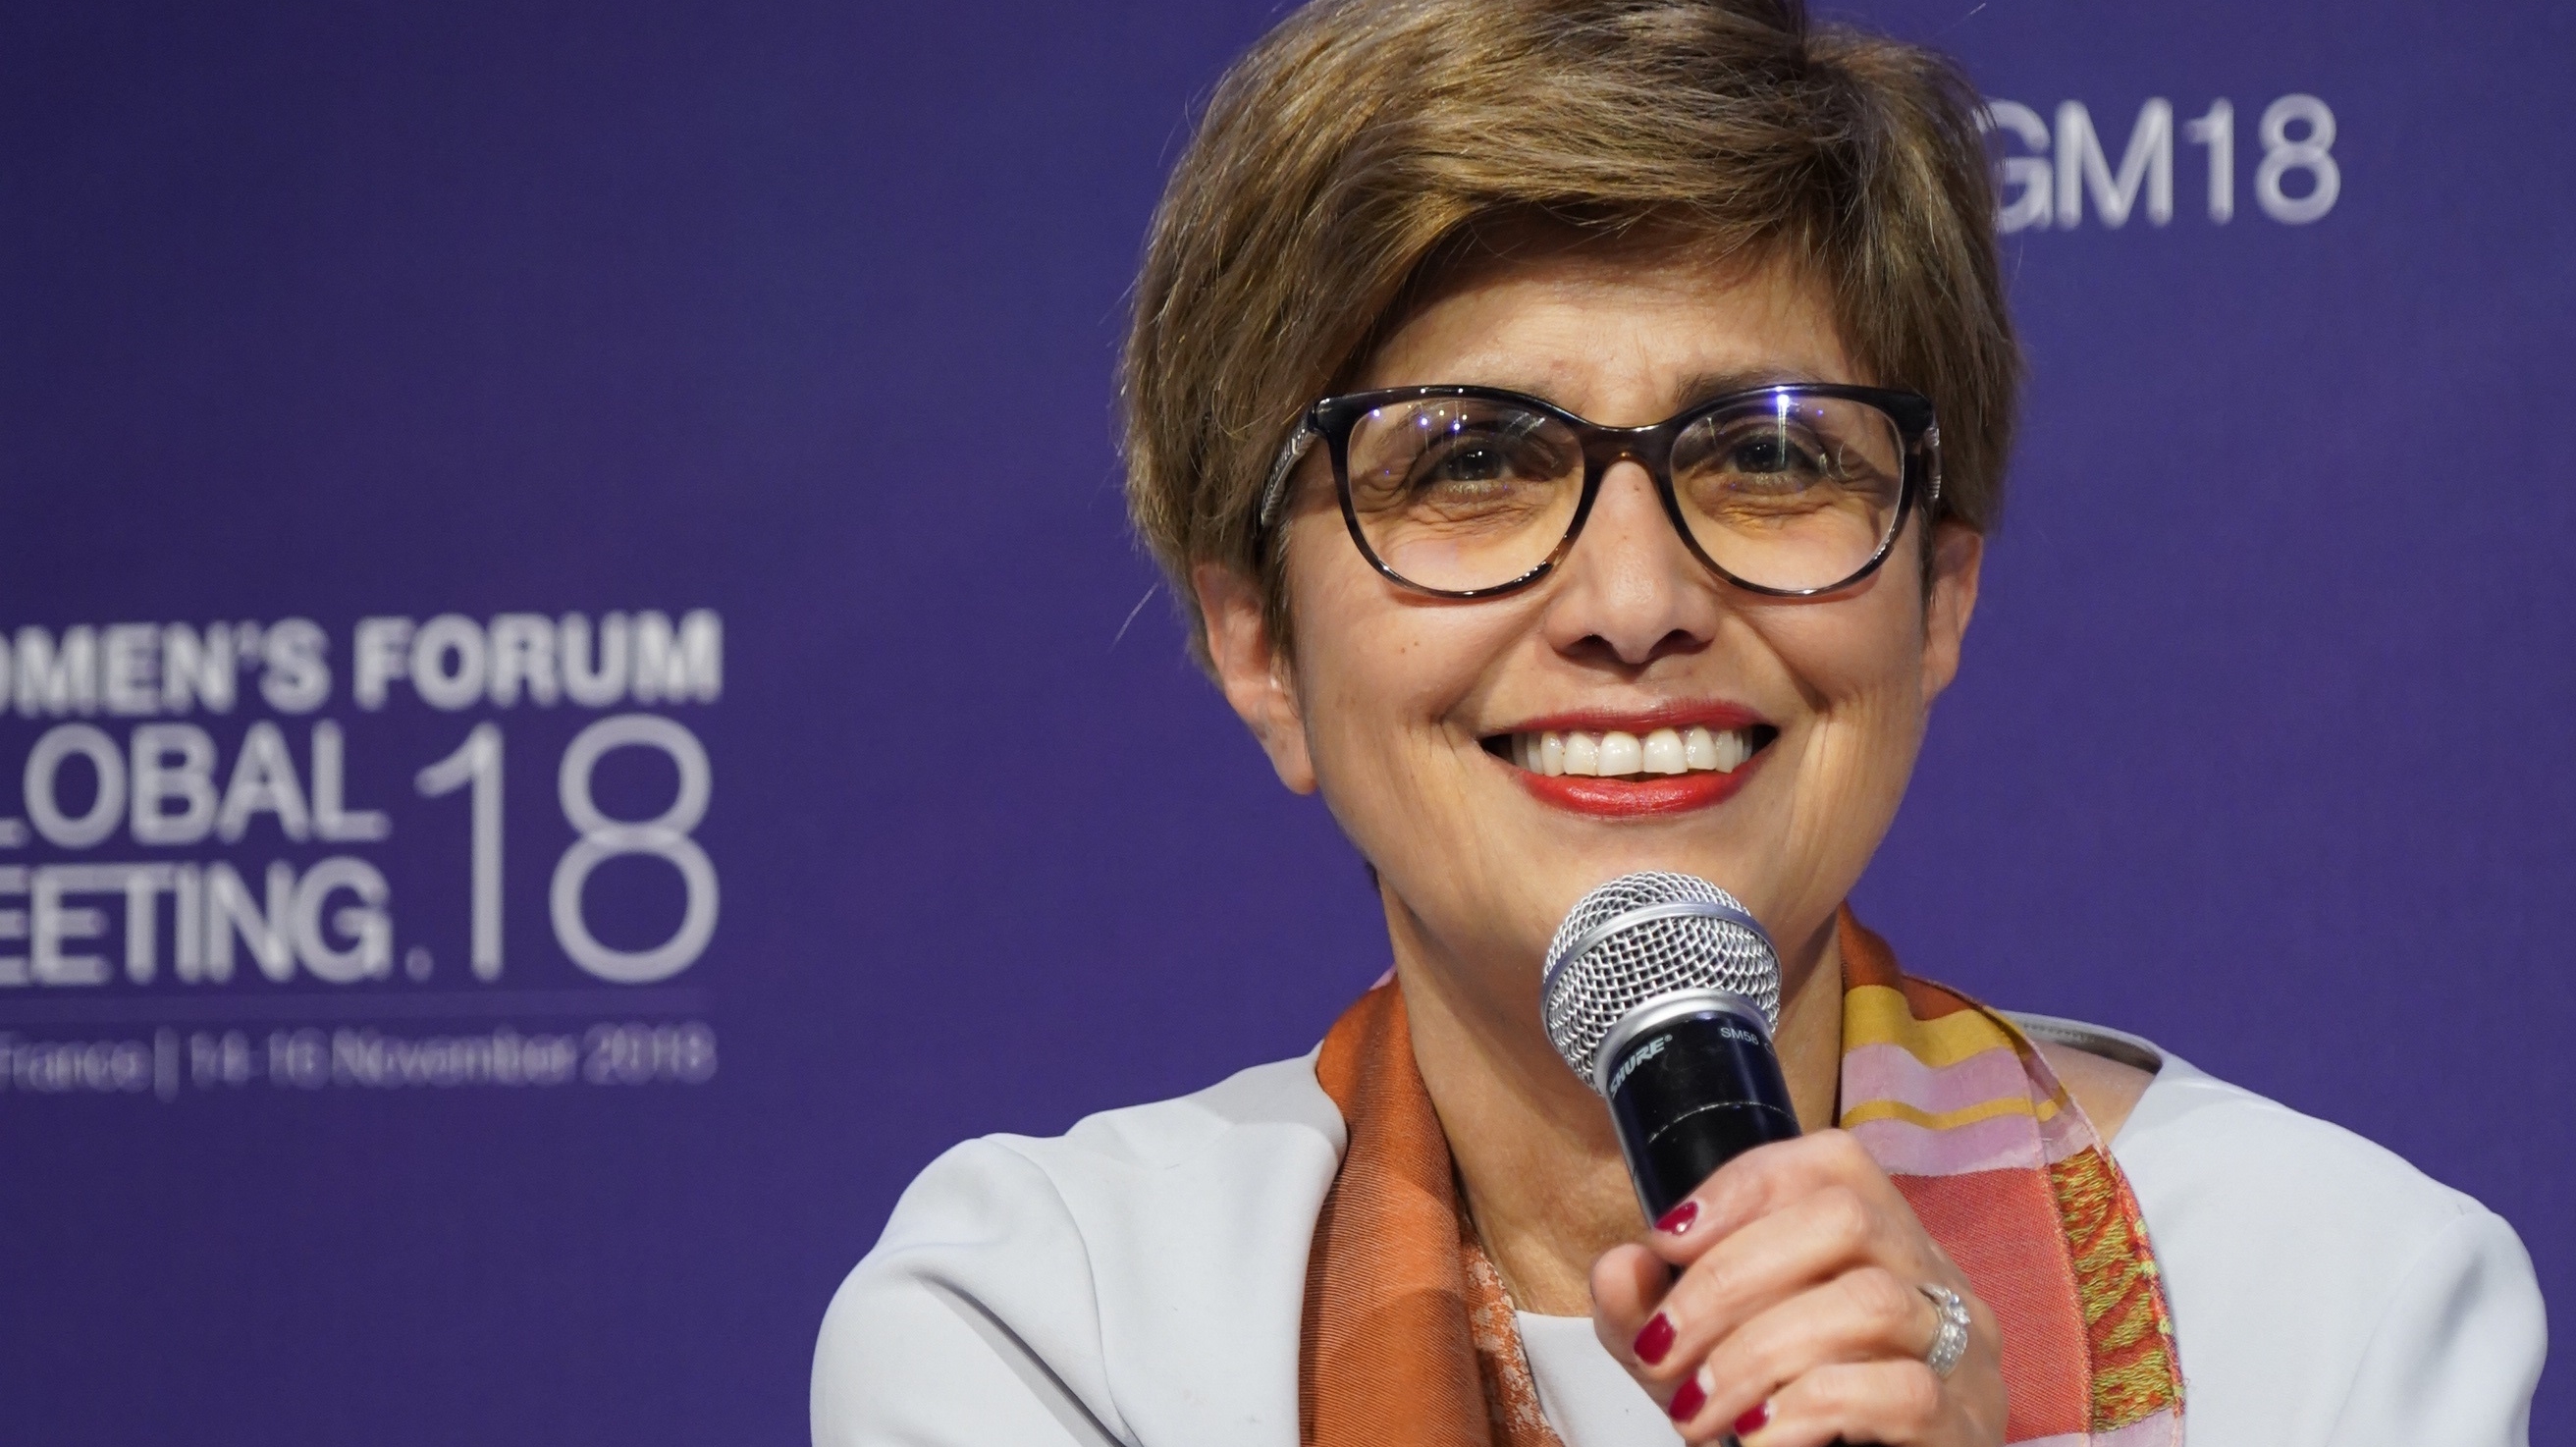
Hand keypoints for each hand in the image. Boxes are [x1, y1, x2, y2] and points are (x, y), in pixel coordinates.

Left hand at [1590, 1130, 2005, 1445]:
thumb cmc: (1779, 1424)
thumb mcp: (1695, 1363)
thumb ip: (1648, 1314)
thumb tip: (1620, 1265)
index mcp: (1878, 1243)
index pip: (1832, 1162)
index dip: (1741, 1187)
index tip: (1665, 1242)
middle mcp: (1935, 1279)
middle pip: (1845, 1218)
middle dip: (1730, 1278)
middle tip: (1663, 1350)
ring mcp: (1963, 1350)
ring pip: (1869, 1303)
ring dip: (1756, 1353)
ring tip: (1697, 1411)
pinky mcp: (1967, 1422)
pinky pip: (1899, 1390)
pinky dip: (1807, 1409)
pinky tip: (1759, 1440)